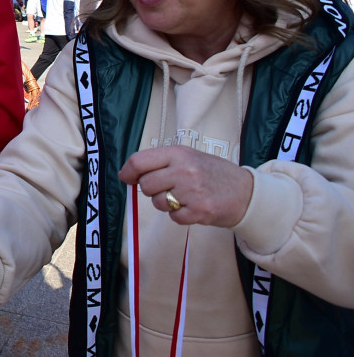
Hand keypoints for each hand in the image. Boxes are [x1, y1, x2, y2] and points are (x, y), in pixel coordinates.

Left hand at [119, 145, 253, 226]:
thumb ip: (161, 162)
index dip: (128, 171)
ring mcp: (192, 191)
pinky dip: (180, 215)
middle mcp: (184, 170)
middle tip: (167, 188)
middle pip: (146, 185)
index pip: (140, 161)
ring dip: (166, 203)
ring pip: (158, 202)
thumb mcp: (188, 157)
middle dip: (151, 190)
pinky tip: (193, 207)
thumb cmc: (213, 173)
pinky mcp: (200, 211)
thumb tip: (130, 173)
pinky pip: (174, 217)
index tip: (126, 177)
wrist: (246, 192)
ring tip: (184, 196)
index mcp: (179, 153)